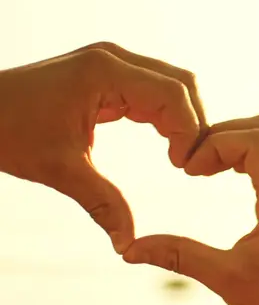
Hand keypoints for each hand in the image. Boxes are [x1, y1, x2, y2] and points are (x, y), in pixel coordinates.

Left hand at [0, 43, 205, 250]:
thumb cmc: (7, 133)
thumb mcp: (60, 169)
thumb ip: (102, 203)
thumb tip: (128, 246)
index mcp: (105, 72)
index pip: (173, 94)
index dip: (189, 131)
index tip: (182, 168)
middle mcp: (113, 58)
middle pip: (181, 83)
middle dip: (193, 123)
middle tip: (190, 163)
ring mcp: (109, 61)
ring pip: (171, 84)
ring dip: (182, 118)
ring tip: (180, 156)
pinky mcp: (105, 72)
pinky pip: (150, 88)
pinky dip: (164, 114)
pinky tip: (165, 144)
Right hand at [121, 115, 258, 304]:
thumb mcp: (225, 278)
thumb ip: (179, 255)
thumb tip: (128, 249)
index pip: (254, 139)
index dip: (214, 144)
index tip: (187, 171)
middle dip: (224, 135)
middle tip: (193, 165)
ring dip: (237, 144)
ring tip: (203, 170)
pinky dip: (250, 158)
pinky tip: (222, 178)